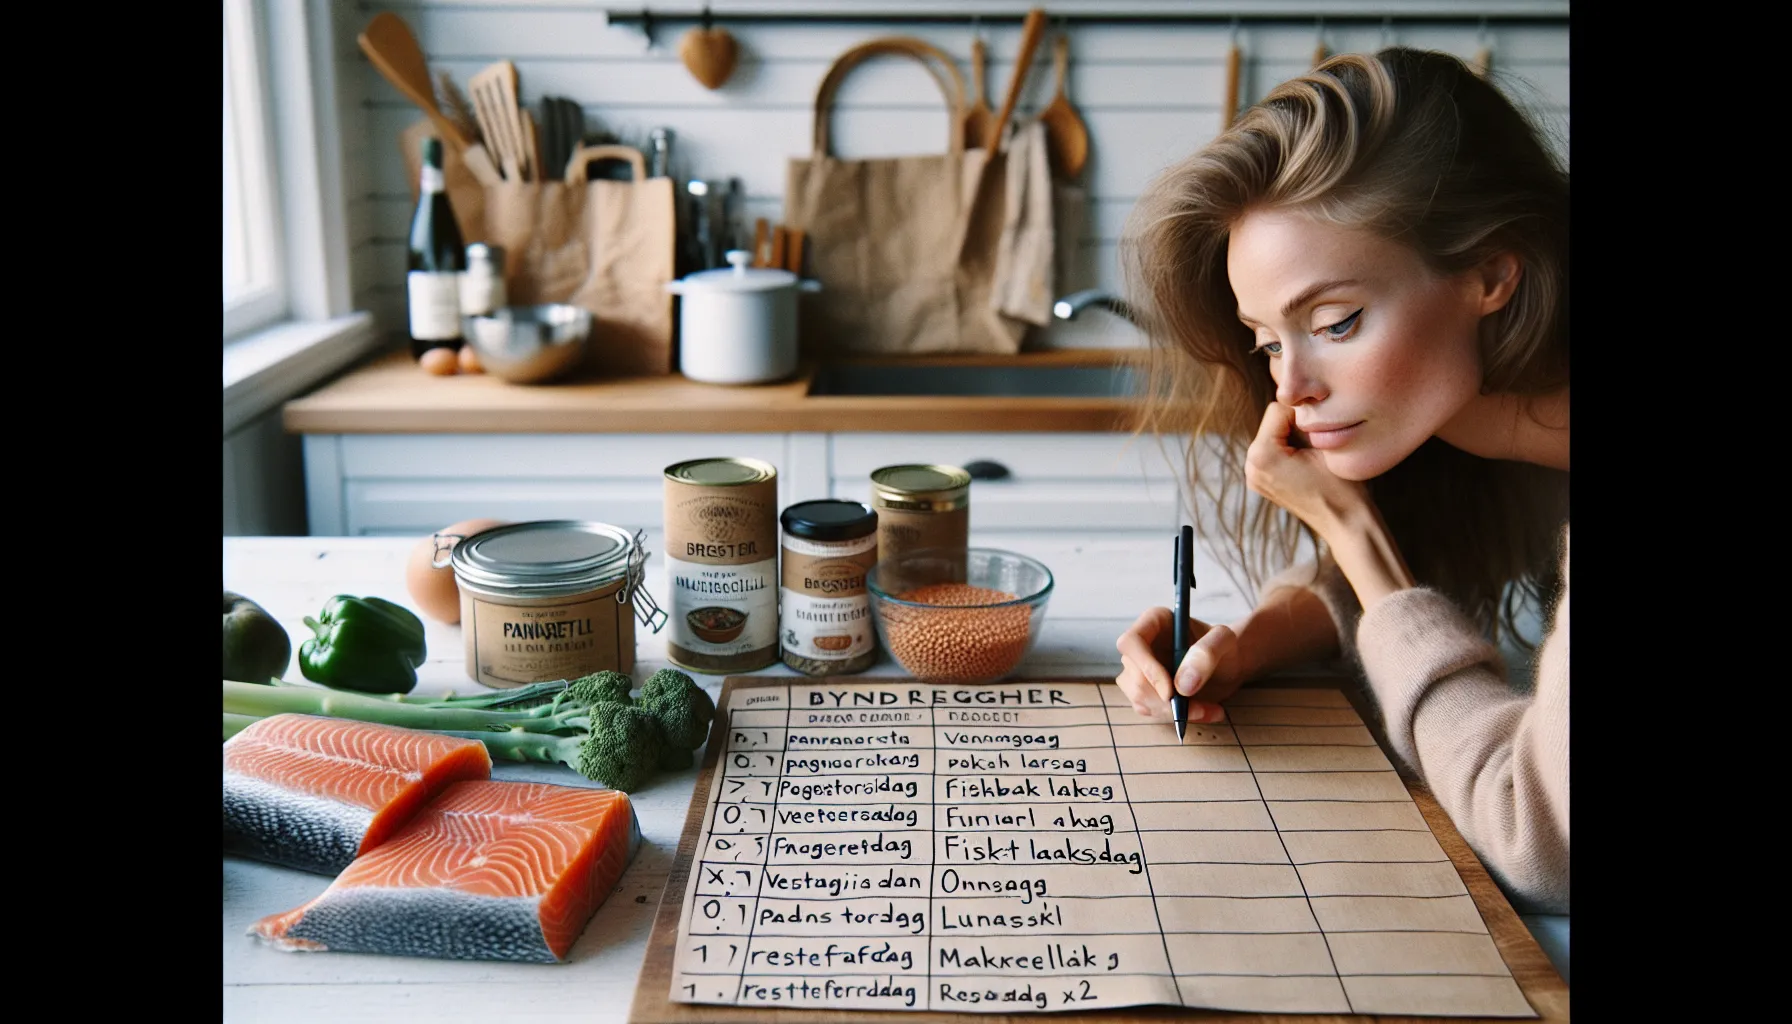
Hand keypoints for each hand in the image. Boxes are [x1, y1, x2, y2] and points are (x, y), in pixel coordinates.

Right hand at [1113, 607, 1241, 723]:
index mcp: (1154, 621)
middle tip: (1199, 709)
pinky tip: (1200, 712)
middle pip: (1134, 676)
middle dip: (1165, 700)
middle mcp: (1140, 645)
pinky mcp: (1144, 690)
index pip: (1131, 642)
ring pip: (1139, 697)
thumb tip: (1182, 685)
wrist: (1228, 665)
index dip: (1146, 668)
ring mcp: (1139, 669)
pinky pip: (1149, 709)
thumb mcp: (1225, 641)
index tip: (1170, 692)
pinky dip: (1175, 717)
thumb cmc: (1225, 646)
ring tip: (1208, 710)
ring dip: (1173, 712)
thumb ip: (1207, 654)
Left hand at [1245, 401, 1371, 540]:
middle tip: (1317, 444)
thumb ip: (1308, 420)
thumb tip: (1300, 400)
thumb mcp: (1326, 444)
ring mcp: (1253, 476)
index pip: (1278, 409)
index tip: (1321, 432)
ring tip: (1312, 455)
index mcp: (1261, 454)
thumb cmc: (1342, 486)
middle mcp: (1250, 465)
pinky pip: (1273, 450)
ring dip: (1292, 436)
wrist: (1346, 523)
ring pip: (1273, 434)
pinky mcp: (1260, 481)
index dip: (1304, 415)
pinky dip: (1288, 449)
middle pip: (1272, 421)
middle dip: (1295, 425)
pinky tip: (1305, 463)